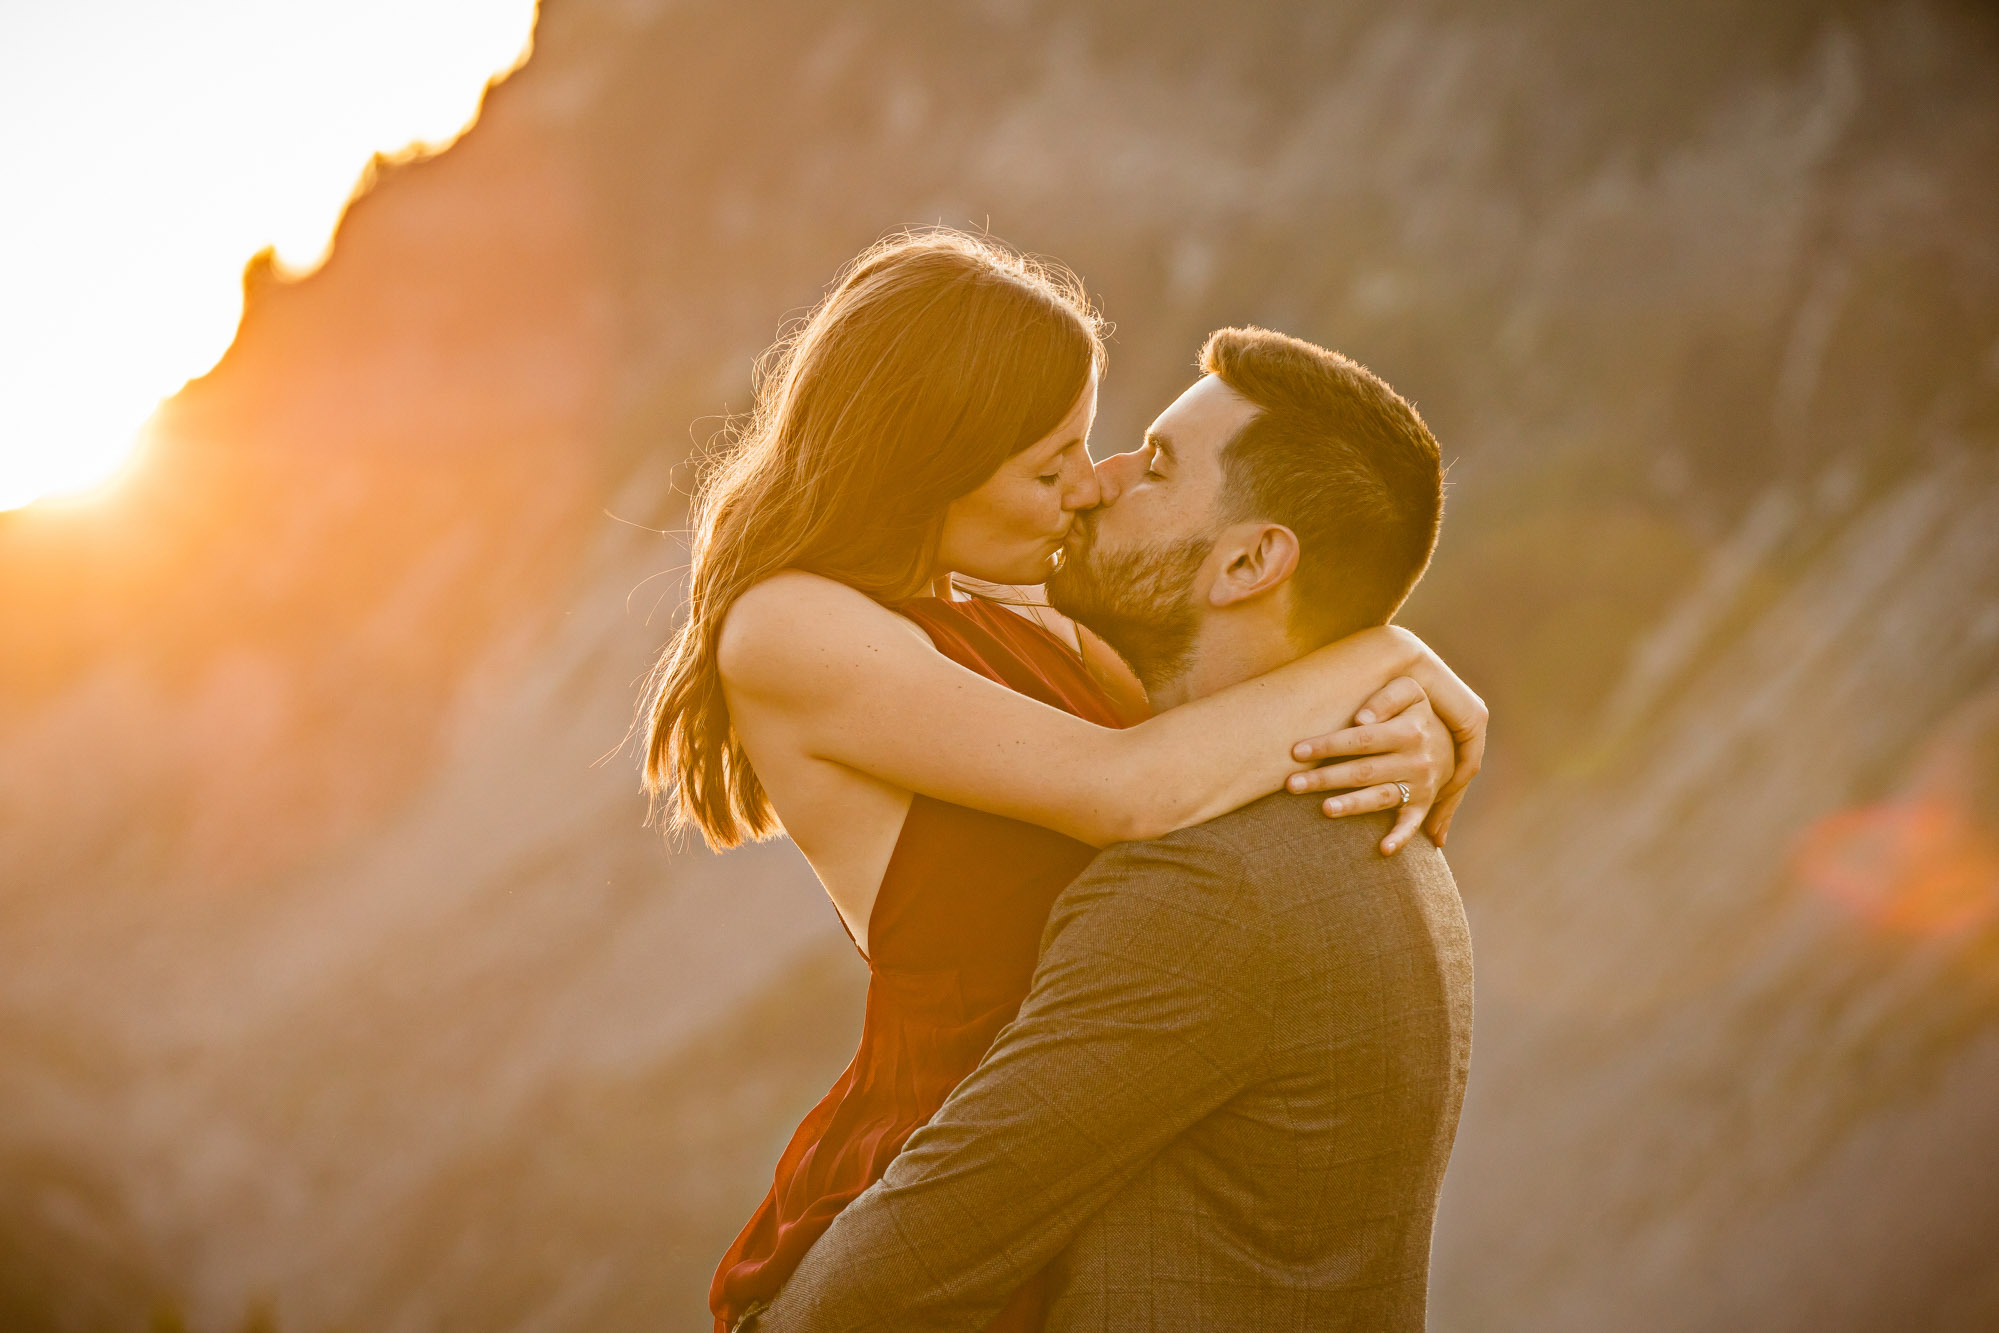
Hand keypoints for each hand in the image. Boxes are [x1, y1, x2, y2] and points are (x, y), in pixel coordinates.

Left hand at [1286, 676, 1453, 854]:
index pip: (1361, 738)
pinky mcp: (1423, 804)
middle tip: (1291, 784)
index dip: (1328, 745)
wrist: (1453, 738)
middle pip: (1363, 770)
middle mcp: (1416, 759)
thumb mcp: (1409, 692)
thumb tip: (1361, 719)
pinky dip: (1400, 838)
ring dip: (1352, 805)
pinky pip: (1411, 823)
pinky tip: (1382, 850)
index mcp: (1409, 729)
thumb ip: (1387, 697)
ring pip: (1380, 797)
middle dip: (1325, 778)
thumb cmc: (1414, 710)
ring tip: (1324, 809)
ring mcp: (1420, 784)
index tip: (1295, 751)